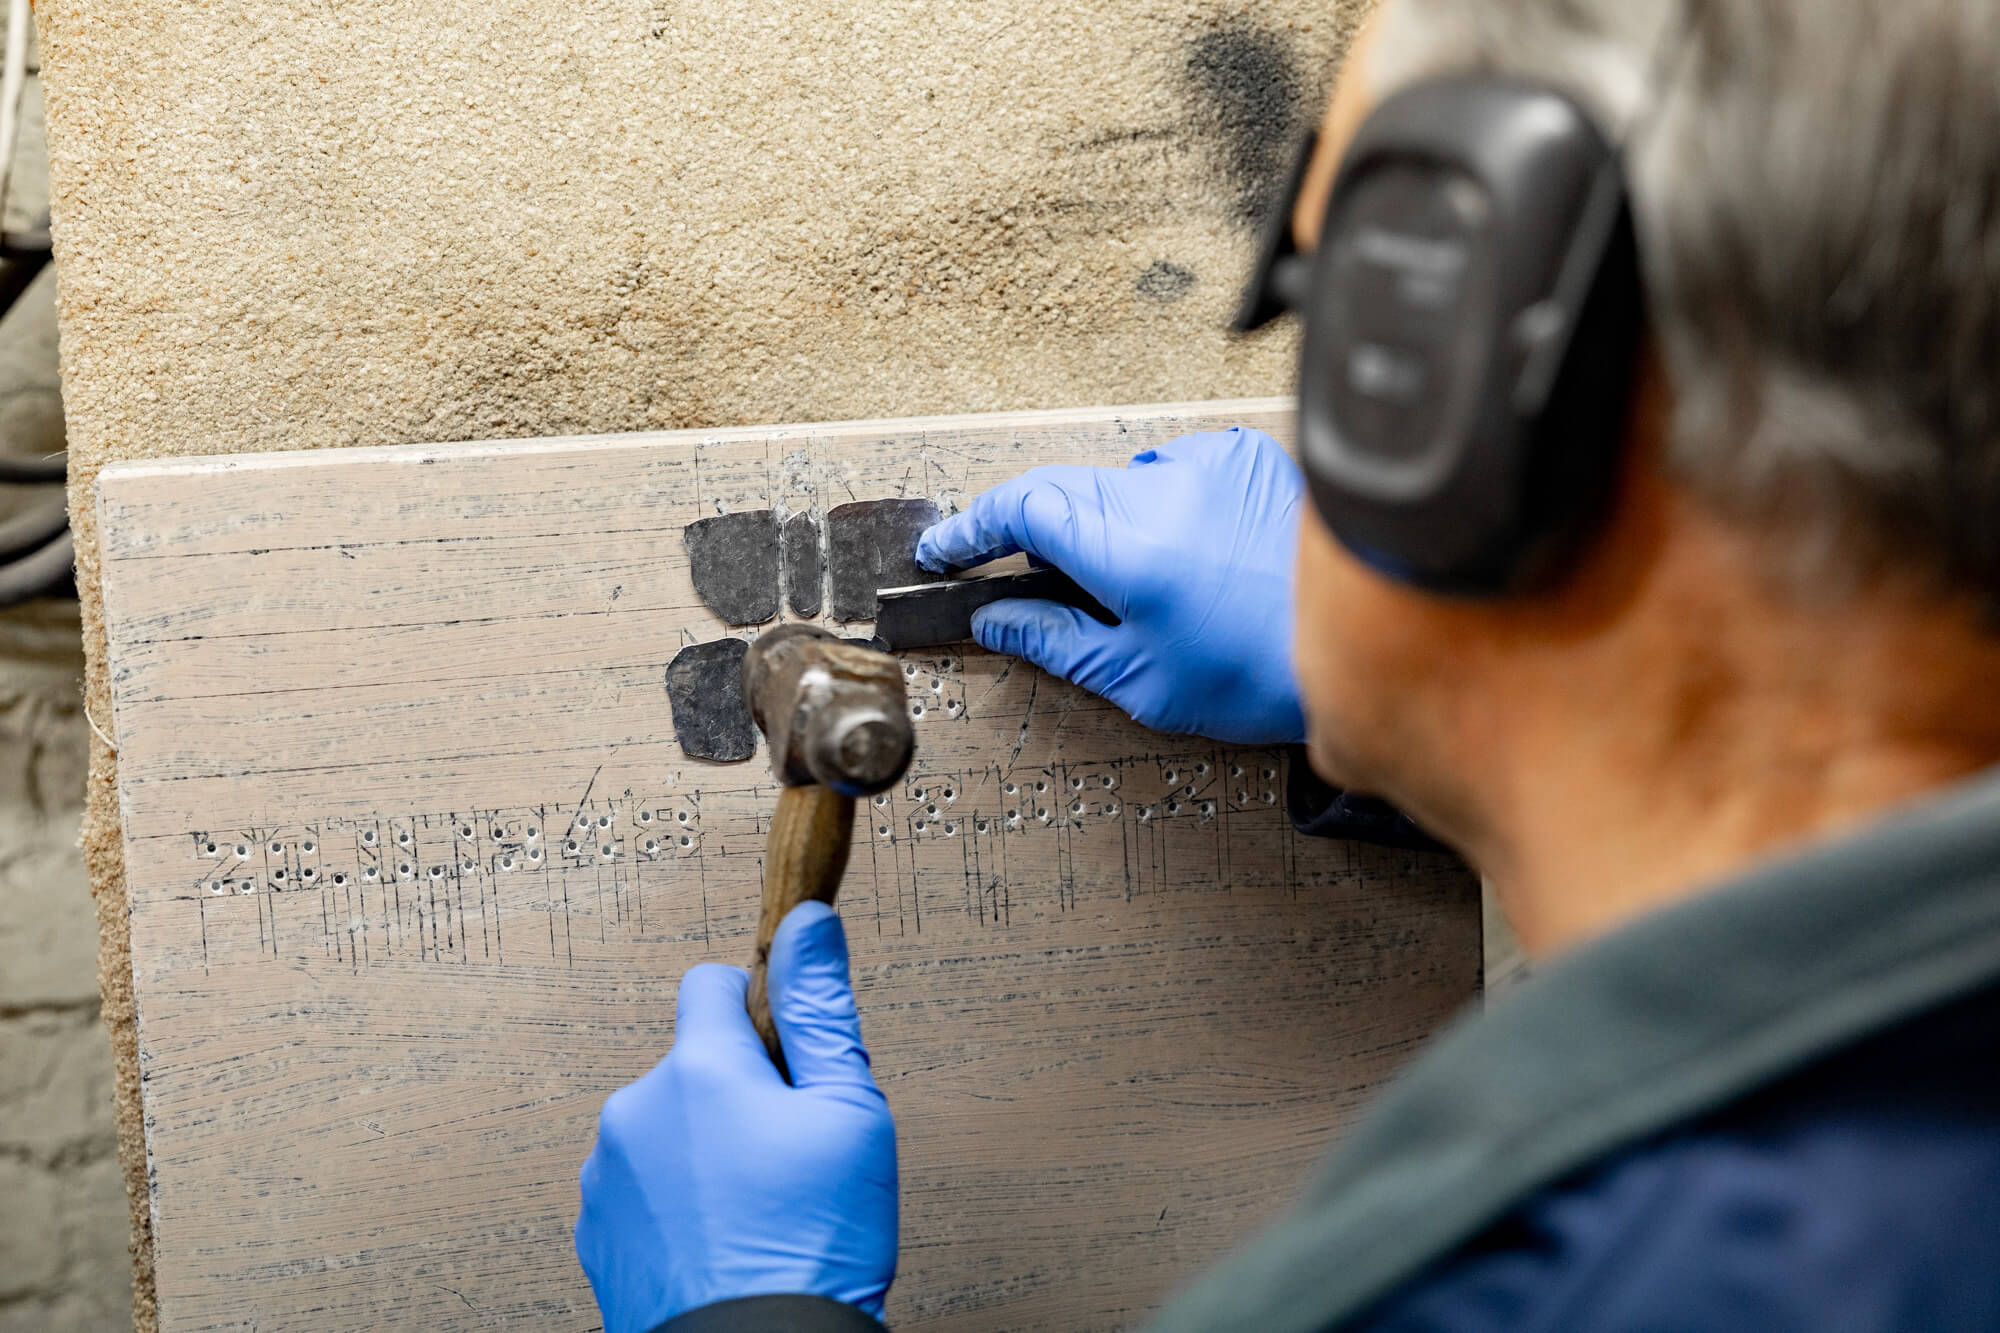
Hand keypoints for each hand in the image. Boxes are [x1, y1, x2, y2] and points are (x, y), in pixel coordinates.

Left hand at [575, 903, 896, 1332]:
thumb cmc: (813, 1245)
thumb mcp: (849, 1112)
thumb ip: (822, 1007)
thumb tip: (806, 920)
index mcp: (699, 1070)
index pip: (708, 981)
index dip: (757, 1007)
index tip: (789, 1055)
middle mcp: (636, 1111)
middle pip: (691, 1061)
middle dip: (737, 1088)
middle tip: (791, 1149)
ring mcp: (607, 1175)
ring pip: (666, 1124)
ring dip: (704, 1145)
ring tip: (759, 1205)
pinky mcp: (596, 1230)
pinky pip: (641, 1183)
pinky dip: (677, 1199)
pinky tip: (723, 1237)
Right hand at [916, 426, 1306, 743]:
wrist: (1364, 650)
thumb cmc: (1263, 672)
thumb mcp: (1140, 678)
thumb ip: (1055, 641)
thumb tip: (998, 621)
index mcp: (1130, 549)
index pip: (1021, 508)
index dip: (971, 528)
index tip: (947, 552)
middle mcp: (1165, 491)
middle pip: (1062, 489)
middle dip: (1032, 532)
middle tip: (1027, 581)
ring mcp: (1208, 464)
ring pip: (1118, 482)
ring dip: (1104, 522)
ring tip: (1141, 586)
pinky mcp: (1244, 457)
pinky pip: (1175, 472)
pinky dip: (1162, 507)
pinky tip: (1190, 556)